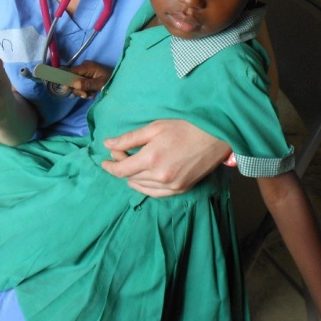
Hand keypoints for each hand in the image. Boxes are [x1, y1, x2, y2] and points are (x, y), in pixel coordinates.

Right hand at [67, 60, 112, 98]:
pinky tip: (91, 94)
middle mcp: (84, 68)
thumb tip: (74, 84)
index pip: (71, 71)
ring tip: (91, 95)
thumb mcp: (100, 84)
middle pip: (72, 78)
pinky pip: (81, 84)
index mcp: (87, 66)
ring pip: (76, 83)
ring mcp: (85, 72)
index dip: (67, 80)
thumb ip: (87, 84)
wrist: (120, 81)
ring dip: (82, 91)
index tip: (67, 89)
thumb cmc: (111, 80)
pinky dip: (85, 90)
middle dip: (78, 89)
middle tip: (86, 95)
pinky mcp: (87, 77)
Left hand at [100, 119, 229, 196]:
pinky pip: (156, 194)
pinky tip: (143, 180)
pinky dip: (146, 187)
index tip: (105, 161)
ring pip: (142, 187)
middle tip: (119, 155)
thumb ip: (129, 138)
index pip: (122, 170)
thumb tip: (107, 144)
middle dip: (121, 168)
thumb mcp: (154, 127)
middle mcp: (160, 176)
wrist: (215, 136)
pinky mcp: (181, 189)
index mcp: (151, 159)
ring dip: (132, 178)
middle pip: (131, 178)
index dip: (110, 166)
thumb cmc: (185, 127)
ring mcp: (172, 186)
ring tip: (130, 167)